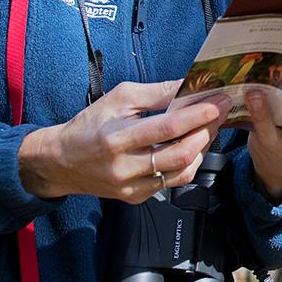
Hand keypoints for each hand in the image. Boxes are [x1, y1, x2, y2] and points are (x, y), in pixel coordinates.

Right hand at [18, 80, 225, 203]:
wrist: (62, 161)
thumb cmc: (91, 124)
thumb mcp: (119, 98)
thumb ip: (156, 93)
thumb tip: (189, 84)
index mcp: (117, 138)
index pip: (166, 128)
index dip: (196, 115)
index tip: (217, 102)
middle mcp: (124, 167)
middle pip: (179, 154)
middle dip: (206, 131)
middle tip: (219, 113)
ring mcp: (130, 186)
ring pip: (181, 172)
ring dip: (202, 148)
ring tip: (208, 128)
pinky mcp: (135, 197)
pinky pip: (172, 182)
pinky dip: (188, 163)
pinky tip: (192, 146)